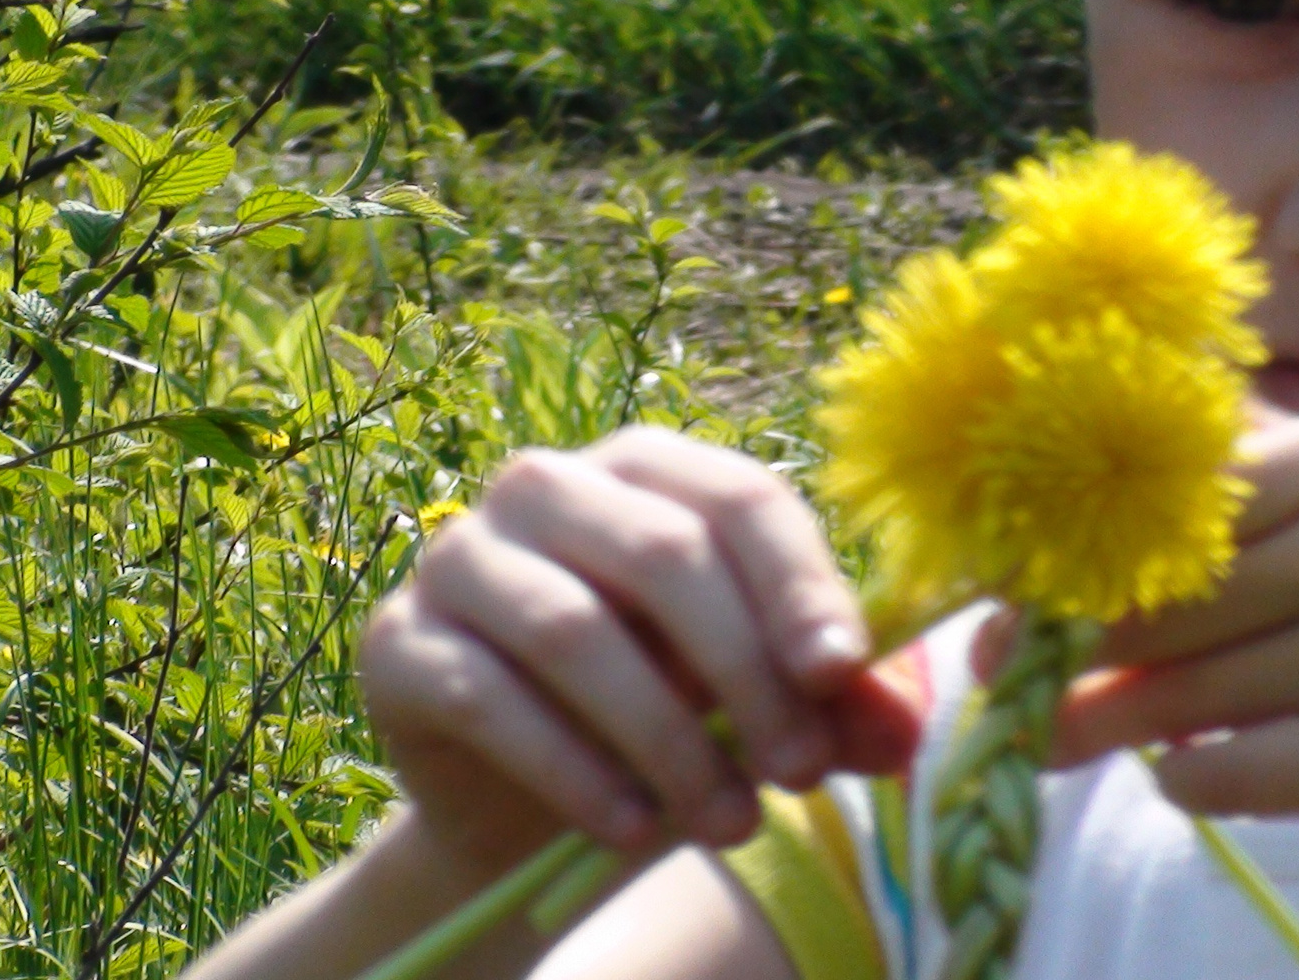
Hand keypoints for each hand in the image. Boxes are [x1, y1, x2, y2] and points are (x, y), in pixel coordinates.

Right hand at [360, 426, 919, 875]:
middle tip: (800, 776)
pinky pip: (488, 698)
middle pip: (662, 555)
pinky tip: (633, 829)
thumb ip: (829, 706)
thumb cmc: (660, 722)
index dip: (798, 585)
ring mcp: (458, 556)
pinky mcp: (398, 642)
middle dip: (744, 672)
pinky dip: (573, 771)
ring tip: (731, 824)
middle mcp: (543, 486)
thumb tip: (901, 730)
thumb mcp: (754, 708)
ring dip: (666, 738)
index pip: (739, 499)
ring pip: (573, 629)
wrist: (523, 808)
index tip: (842, 675)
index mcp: (645, 469)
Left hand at [1047, 406, 1298, 866]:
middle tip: (994, 660)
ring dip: (1099, 718)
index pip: (1174, 486)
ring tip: (1044, 733)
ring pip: (1177, 684)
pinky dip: (1188, 779)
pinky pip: (1237, 769)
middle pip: (1156, 588)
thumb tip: (1176, 458)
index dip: (1076, 532)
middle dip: (1057, 631)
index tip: (1013, 566)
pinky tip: (1180, 779)